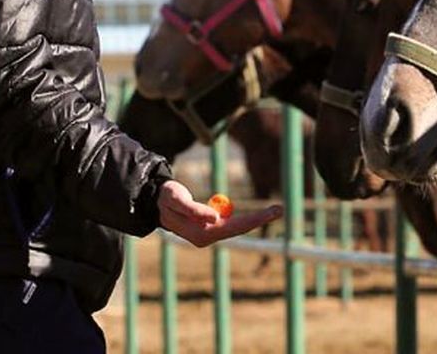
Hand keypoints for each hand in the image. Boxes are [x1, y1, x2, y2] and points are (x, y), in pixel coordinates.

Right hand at [156, 180, 281, 247]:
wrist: (156, 203)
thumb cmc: (167, 198)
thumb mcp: (176, 199)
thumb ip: (193, 209)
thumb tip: (214, 219)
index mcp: (201, 233)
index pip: (233, 228)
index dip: (254, 220)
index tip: (272, 212)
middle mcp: (207, 237)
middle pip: (240, 229)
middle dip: (261, 220)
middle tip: (281, 209)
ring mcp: (210, 234)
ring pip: (238, 228)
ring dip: (255, 220)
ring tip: (274, 211)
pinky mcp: (211, 229)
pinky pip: (233, 223)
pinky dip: (244, 220)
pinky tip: (255, 216)